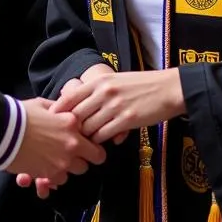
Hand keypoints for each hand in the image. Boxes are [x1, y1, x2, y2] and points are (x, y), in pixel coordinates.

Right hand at [7, 97, 105, 196]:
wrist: (2, 130)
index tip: (86, 143)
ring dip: (69, 166)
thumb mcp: (42, 104)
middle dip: (85, 156)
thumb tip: (64, 111)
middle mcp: (72, 144)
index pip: (96, 139)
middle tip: (73, 154)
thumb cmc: (20, 114)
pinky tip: (44, 166)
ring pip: (77, 171)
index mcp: (72, 123)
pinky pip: (59, 180)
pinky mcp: (49, 174)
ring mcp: (63, 161)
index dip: (91, 142)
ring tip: (55, 159)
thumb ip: (59, 109)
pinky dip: (53, 175)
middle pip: (94, 159)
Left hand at [54, 68, 185, 143]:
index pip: (70, 96)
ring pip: (89, 128)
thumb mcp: (115, 80)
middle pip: (76, 115)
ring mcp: (115, 107)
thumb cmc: (141, 84)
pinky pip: (104, 135)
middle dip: (72, 128)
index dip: (58, 110)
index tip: (53, 121)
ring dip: (87, 136)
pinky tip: (103, 141)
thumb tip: (72, 102)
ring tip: (87, 141)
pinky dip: (101, 140)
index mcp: (99, 81)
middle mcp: (104, 92)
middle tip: (70, 137)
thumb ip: (95, 91)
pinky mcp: (126, 120)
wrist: (168, 88)